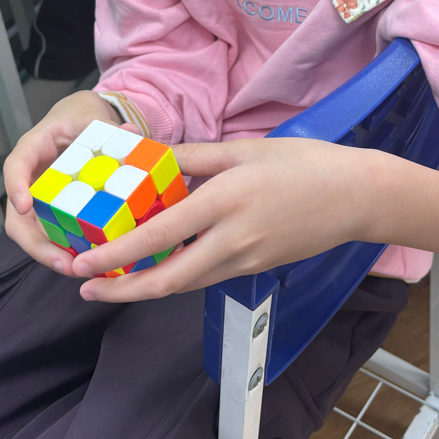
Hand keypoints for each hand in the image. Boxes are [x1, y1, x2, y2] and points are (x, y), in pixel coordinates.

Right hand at [3, 90, 122, 275]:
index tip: (24, 206)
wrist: (81, 119)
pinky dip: (66, 249)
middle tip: (64, 262)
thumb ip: (112, 127)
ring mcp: (39, 197)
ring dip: (50, 254)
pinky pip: (52, 233)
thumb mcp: (94, 116)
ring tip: (77, 269)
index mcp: (34, 146)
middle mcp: (30, 176)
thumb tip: (132, 133)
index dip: (16, 186)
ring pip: (32, 231)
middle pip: (17, 215)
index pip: (15, 165)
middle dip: (36, 244)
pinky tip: (88, 262)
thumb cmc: (80, 116)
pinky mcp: (53, 210)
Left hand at [70, 138, 378, 301]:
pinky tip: (159, 265)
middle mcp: (232, 240)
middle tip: (86, 288)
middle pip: (167, 279)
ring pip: (185, 282)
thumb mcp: (244, 149)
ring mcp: (246, 260)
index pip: (160, 236)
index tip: (84, 262)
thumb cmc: (303, 164)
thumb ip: (194, 158)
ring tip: (112, 279)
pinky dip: (177, 275)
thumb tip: (151, 161)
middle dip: (122, 289)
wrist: (355, 196)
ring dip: (146, 286)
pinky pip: (207, 275)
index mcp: (226, 201)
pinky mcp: (255, 266)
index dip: (117, 253)